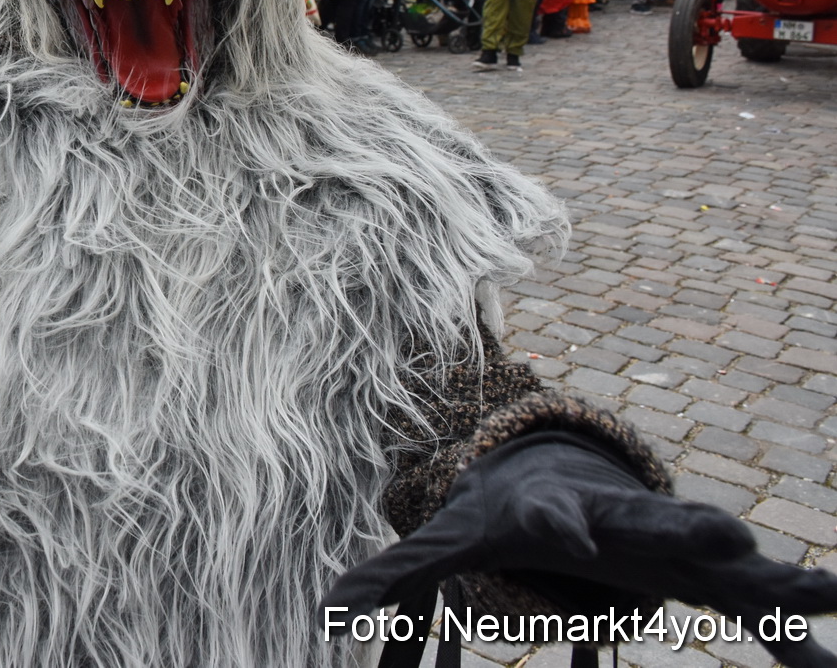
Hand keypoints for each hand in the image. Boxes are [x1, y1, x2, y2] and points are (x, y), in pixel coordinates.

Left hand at [323, 434, 836, 667]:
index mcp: (553, 509)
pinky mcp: (703, 574)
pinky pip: (753, 602)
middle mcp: (621, 518)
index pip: (555, 516)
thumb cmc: (501, 515)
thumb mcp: (448, 542)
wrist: (557, 479)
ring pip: (722, 559)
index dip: (563, 523)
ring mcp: (668, 543)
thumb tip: (330, 612)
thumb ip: (396, 576)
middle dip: (691, 531)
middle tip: (733, 542)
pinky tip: (834, 637)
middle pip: (654, 523)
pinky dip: (794, 620)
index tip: (577, 531)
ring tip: (827, 594)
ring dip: (772, 579)